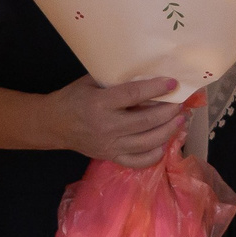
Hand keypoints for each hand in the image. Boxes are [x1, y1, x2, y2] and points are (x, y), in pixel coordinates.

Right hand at [44, 75, 189, 167]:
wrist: (54, 125)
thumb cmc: (74, 98)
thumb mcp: (91, 82)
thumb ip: (116, 81)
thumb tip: (147, 75)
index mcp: (100, 104)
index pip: (133, 95)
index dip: (156, 89)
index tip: (173, 84)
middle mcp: (107, 127)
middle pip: (146, 121)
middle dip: (168, 112)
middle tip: (181, 104)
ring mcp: (110, 145)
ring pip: (146, 143)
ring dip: (167, 131)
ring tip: (179, 121)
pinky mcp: (111, 157)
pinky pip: (137, 161)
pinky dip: (154, 155)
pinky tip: (164, 144)